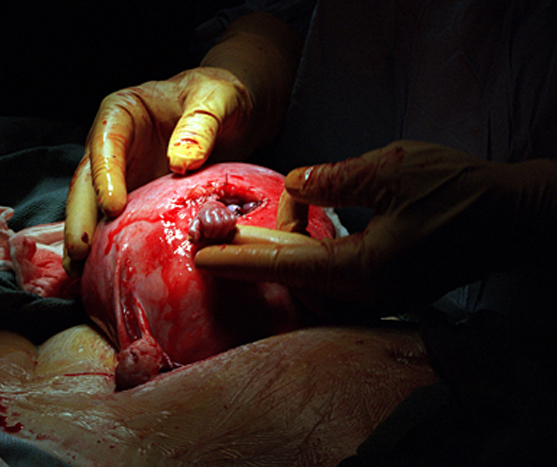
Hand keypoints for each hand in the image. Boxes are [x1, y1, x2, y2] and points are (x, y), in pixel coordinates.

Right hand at [64, 67, 253, 267]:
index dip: (105, 176)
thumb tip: (178, 162)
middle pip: (87, 180)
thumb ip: (200, 125)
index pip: (106, 144)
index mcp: (123, 113)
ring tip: (81, 270)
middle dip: (80, 216)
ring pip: (94, 206)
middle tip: (80, 251)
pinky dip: (109, 243)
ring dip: (87, 237)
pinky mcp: (137, 197)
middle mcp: (114, 145)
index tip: (113, 207)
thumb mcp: (218, 100)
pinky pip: (118, 221)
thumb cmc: (222, 98)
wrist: (233, 116)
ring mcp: (123, 174)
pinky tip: (103, 269)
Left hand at [195, 140, 556, 314]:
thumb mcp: (392, 169)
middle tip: (214, 237)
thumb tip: (296, 185)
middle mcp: (366, 293)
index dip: (241, 262)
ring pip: (310, 277)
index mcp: (365, 268)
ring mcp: (376, 296)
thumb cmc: (458, 190)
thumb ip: (335, 180)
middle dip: (253, 254)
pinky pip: (330, 278)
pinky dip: (308, 255)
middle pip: (293, 275)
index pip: (288, 267)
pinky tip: (300, 232)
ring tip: (271, 217)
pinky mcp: (383, 289)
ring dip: (284, 248)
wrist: (509, 215)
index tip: (202, 260)